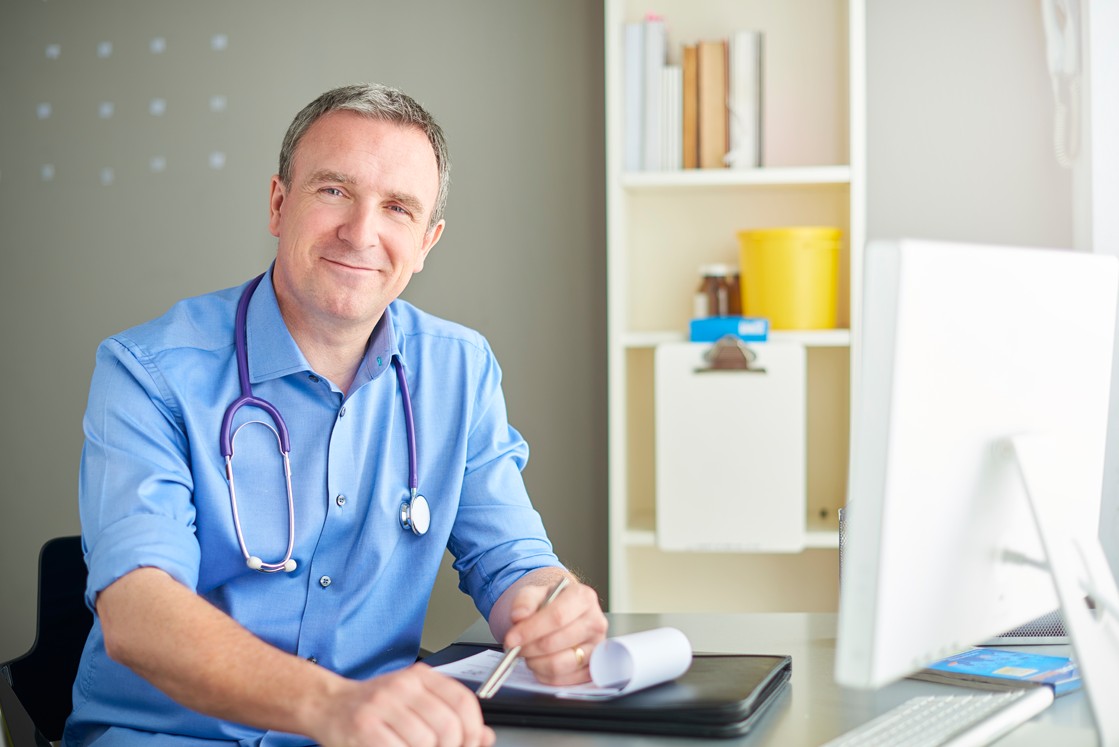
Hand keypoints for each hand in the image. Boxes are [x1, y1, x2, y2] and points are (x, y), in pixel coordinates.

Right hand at [313, 663, 494, 746]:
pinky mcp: (364, 727)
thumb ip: (450, 715)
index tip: (471, 744)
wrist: (328, 704)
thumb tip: (486, 736)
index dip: (473, 730)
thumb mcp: (415, 701)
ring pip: (426, 741)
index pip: (463, 702)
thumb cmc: (374, 706)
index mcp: (420, 676)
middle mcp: (403, 686)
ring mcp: (382, 705)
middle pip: (448, 726)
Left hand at [502, 576, 608, 686]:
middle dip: (529, 648)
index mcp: (584, 598)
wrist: (562, 614)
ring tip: (528, 654)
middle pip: (557, 641)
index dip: (531, 630)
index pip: (557, 616)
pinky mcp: (592, 668)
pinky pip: (564, 680)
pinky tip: (538, 663)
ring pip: (560, 664)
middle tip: (515, 647)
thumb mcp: (535, 593)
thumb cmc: (550, 604)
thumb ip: (525, 601)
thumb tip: (519, 616)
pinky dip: (544, 675)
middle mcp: (595, 622)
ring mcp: (596, 648)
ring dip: (536, 663)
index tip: (512, 638)